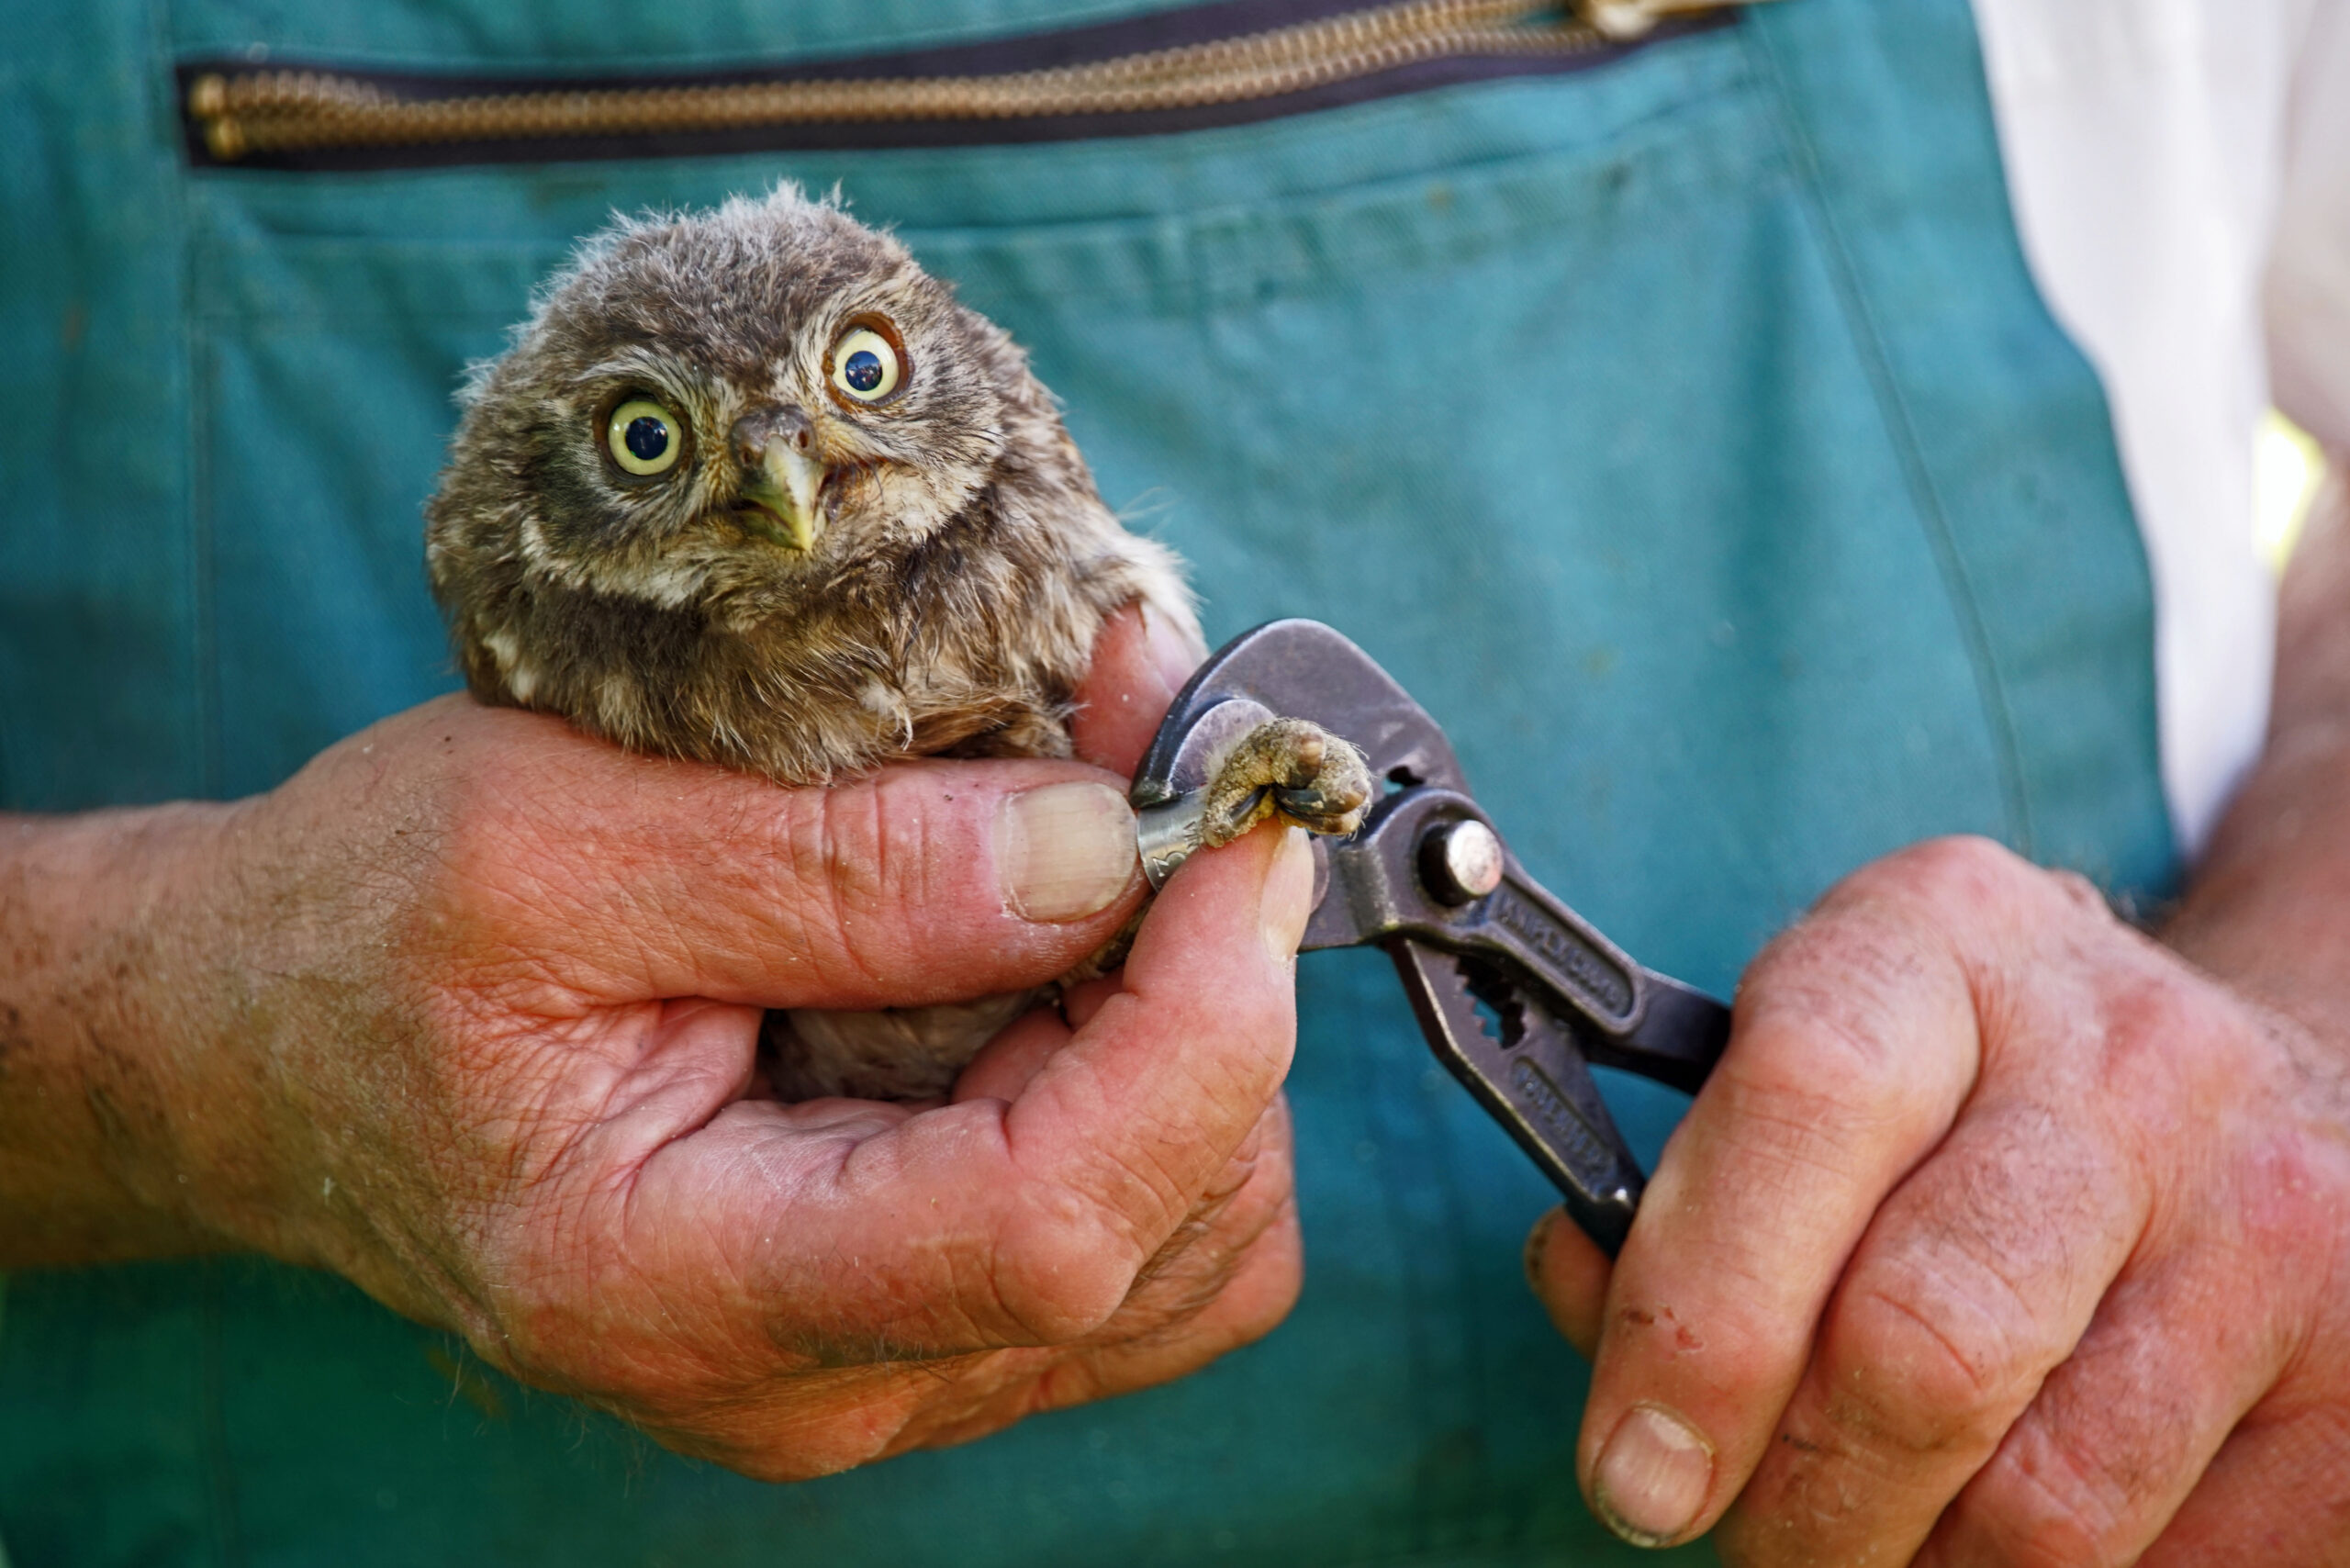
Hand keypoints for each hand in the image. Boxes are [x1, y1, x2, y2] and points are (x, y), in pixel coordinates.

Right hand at [1, 606, 1316, 1479]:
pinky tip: (1072, 944)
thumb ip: (823, 867)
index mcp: (689, 1286)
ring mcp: (889, 1357)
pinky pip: (1150, 1223)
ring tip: (1097, 837)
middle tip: (1146, 756)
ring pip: (1193, 1236)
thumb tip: (1091, 851)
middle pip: (1163, 1227)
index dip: (1197, 1026)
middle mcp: (821, 1377)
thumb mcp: (544, 843)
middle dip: (1210, 980)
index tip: (1231, 828)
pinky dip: (1165, 1070)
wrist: (281, 1046)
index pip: (1048, 1228)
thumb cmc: (367, 941)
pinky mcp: (926, 1301)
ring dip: (1201, 1024)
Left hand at [1527, 836, 2349, 1564]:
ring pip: (2045, 1501)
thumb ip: (1683, 1185)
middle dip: (1798, 1500)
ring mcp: (2269, 1209)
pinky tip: (2003, 1524)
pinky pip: (2177, 1565)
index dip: (1694, 1317)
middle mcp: (2125, 1054)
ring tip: (1872, 1539)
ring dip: (1916, 1567)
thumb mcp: (1815, 1061)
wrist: (2243, 1091)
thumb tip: (1586, 1301)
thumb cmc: (1963, 1097)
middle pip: (1922, 1343)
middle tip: (1744, 1539)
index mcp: (1938, 938)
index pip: (1801, 1104)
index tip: (1632, 1467)